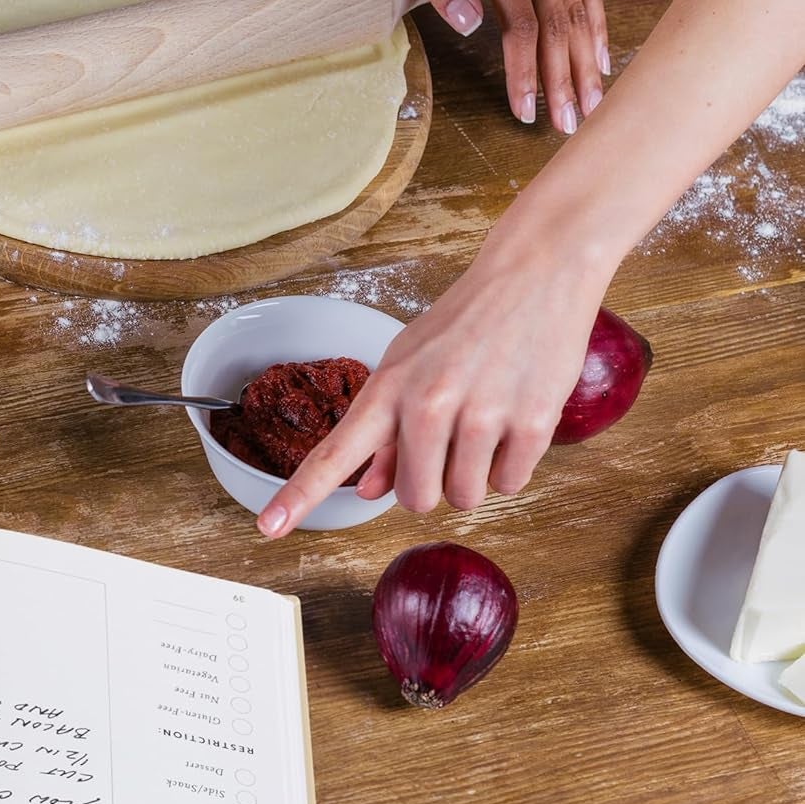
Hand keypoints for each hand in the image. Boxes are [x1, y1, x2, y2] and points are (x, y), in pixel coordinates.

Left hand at [256, 250, 603, 535]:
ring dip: (474, 475)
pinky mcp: (533, 423)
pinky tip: (514, 418)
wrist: (537, 274)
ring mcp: (482, 415)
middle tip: (448, 437)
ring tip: (484, 422)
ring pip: (464, 498)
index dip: (298, 497)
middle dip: (430, 483)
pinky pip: (509, 484)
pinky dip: (511, 464)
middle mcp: (428, 405)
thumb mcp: (408, 364)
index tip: (268, 529)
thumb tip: (367, 490)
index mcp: (387, 389)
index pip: (334, 455)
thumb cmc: (463, 324)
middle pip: (414, 499)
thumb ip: (386, 433)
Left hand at [392, 0, 608, 133]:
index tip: (525, 111)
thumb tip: (470, 25)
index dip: (526, 73)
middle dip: (564, 79)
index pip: (521, 26)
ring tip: (590, 102)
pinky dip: (598, 23)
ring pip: (581, 8)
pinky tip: (601, 56)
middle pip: (559, 24)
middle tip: (569, 125)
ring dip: (587, 59)